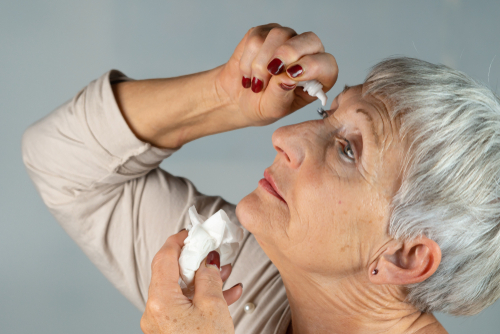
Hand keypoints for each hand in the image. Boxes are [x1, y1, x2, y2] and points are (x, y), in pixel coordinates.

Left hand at [140, 230, 242, 333]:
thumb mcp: (214, 306)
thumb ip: (209, 278)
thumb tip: (208, 261)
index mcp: (160, 301)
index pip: (164, 258)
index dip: (178, 241)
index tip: (191, 233)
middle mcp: (154, 312)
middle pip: (172, 274)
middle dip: (196, 261)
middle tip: (211, 251)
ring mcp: (161, 323)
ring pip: (181, 291)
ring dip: (203, 280)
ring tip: (224, 272)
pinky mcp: (171, 332)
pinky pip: (185, 308)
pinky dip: (202, 299)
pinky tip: (226, 294)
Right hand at [216, 23, 337, 126]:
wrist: (239, 100)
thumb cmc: (263, 106)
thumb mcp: (274, 108)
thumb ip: (282, 94)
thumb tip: (286, 76)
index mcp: (318, 75)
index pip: (326, 63)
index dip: (312, 66)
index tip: (292, 75)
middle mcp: (306, 53)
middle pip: (309, 39)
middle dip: (289, 53)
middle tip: (272, 70)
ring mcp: (286, 40)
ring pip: (279, 35)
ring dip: (262, 62)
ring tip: (256, 83)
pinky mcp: (264, 33)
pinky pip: (257, 37)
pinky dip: (247, 59)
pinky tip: (247, 74)